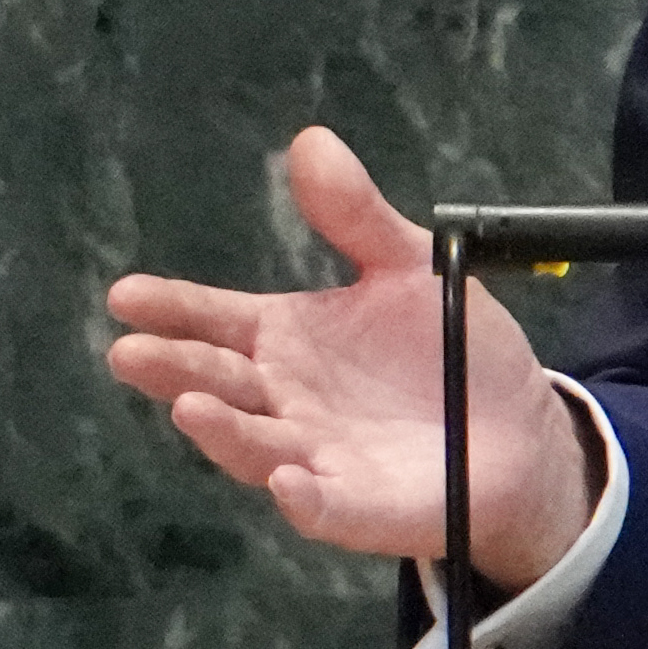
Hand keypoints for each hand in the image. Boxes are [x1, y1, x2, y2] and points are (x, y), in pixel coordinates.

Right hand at [102, 127, 596, 589]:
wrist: (519, 432)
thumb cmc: (451, 352)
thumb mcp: (409, 269)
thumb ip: (358, 216)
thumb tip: (311, 141)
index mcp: (287, 340)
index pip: (215, 320)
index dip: (172, 307)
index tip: (127, 294)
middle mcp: (287, 401)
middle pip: (218, 383)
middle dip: (175, 368)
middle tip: (130, 352)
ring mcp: (317, 458)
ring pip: (255, 447)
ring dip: (223, 431)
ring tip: (191, 407)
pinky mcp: (360, 508)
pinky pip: (323, 507)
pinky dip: (301, 497)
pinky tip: (286, 479)